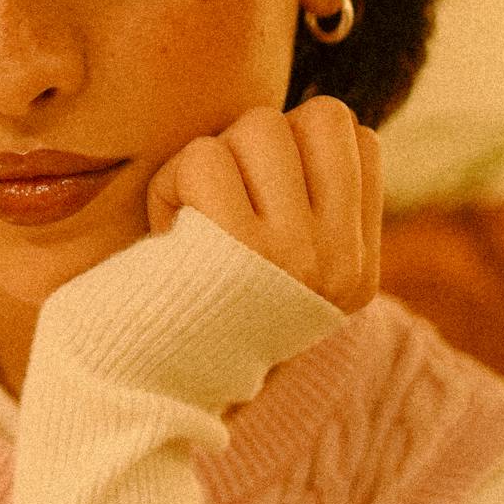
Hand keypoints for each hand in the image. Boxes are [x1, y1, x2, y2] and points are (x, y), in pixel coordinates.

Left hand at [146, 96, 381, 312]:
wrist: (143, 388)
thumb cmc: (197, 308)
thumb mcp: (279, 270)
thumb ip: (310, 203)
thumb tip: (315, 115)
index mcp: (358, 268)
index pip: (359, 141)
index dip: (300, 147)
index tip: (261, 201)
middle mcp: (341, 264)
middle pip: (319, 117)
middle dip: (258, 138)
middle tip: (225, 196)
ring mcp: (297, 257)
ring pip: (260, 125)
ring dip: (213, 155)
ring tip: (196, 211)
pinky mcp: (237, 252)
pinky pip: (203, 158)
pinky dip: (173, 180)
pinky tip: (169, 225)